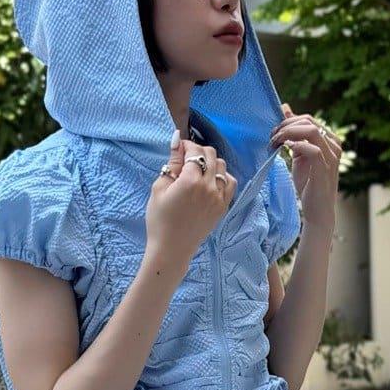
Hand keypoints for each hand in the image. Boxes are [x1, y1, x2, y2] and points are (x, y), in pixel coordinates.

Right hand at [145, 128, 237, 268]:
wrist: (172, 249)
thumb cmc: (159, 220)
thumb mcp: (159, 188)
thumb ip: (172, 163)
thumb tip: (178, 140)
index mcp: (191, 181)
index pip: (194, 151)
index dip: (185, 145)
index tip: (178, 149)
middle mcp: (209, 187)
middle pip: (210, 154)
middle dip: (198, 152)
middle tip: (186, 160)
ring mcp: (219, 197)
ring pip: (222, 166)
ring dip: (210, 162)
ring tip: (198, 171)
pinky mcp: (223, 207)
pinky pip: (230, 183)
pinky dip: (222, 176)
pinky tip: (211, 180)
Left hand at [269, 102, 340, 229]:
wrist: (318, 210)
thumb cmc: (309, 184)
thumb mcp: (299, 154)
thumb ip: (294, 134)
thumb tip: (285, 109)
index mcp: (329, 140)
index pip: (308, 119)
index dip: (288, 121)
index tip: (273, 132)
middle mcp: (333, 145)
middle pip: (308, 121)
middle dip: (286, 126)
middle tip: (271, 136)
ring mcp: (331, 156)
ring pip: (311, 130)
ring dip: (288, 133)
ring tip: (275, 142)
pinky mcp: (325, 168)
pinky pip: (311, 149)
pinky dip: (296, 146)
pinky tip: (286, 151)